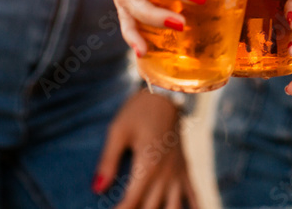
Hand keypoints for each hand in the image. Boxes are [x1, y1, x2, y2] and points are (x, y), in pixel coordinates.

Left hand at [93, 90, 199, 208]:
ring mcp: (177, 171)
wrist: (167, 93)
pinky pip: (193, 192)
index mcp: (148, 164)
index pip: (131, 201)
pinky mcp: (184, 168)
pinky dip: (195, 206)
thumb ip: (108, 161)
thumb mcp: (118, 130)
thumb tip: (97, 188)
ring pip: (174, 207)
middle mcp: (165, 173)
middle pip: (151, 208)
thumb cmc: (139, 110)